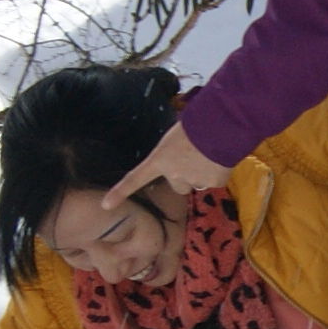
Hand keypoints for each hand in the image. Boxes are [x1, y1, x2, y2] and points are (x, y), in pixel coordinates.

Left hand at [115, 123, 229, 198]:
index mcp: (160, 159)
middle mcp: (174, 174)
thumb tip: (184, 161)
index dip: (120, 192)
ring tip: (209, 154)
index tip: (106, 206)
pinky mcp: (214, 182)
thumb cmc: (197, 123)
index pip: (135, 177)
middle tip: (195, 157)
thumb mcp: (175, 137)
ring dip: (201, 174)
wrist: (221, 124)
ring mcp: (194, 180)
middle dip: (185, 176)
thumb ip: (173, 153)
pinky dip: (218, 172)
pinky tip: (220, 158)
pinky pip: (214, 181)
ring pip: (196, 183)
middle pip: (178, 185)